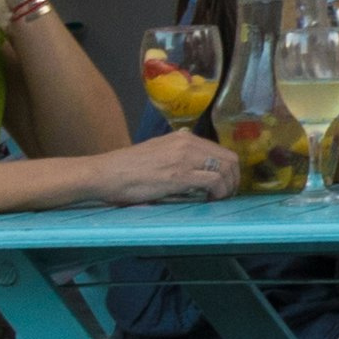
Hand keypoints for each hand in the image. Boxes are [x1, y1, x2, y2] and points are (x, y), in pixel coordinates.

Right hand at [98, 129, 242, 205]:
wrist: (104, 173)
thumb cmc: (126, 169)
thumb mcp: (157, 152)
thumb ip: (177, 155)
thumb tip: (195, 168)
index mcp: (183, 138)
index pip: (220, 151)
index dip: (229, 169)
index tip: (225, 184)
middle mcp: (187, 143)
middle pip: (229, 159)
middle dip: (234, 179)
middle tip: (227, 195)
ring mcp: (185, 158)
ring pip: (225, 169)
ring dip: (228, 187)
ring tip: (219, 199)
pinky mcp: (179, 175)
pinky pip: (213, 181)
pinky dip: (218, 192)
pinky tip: (211, 200)